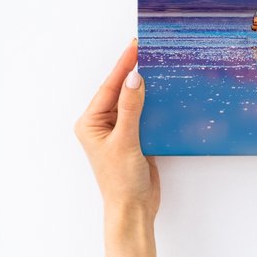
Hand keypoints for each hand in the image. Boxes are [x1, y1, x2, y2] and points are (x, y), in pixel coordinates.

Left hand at [74, 40, 162, 256]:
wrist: (133, 209)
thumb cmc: (121, 181)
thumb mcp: (126, 141)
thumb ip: (130, 108)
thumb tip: (135, 78)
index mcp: (91, 123)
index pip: (109, 87)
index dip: (123, 66)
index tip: (135, 46)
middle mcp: (102, 124)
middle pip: (120, 91)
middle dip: (134, 71)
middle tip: (149, 49)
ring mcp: (119, 131)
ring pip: (133, 101)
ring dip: (146, 87)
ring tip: (159, 64)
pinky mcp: (135, 138)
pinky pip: (144, 114)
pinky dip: (154, 103)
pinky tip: (165, 92)